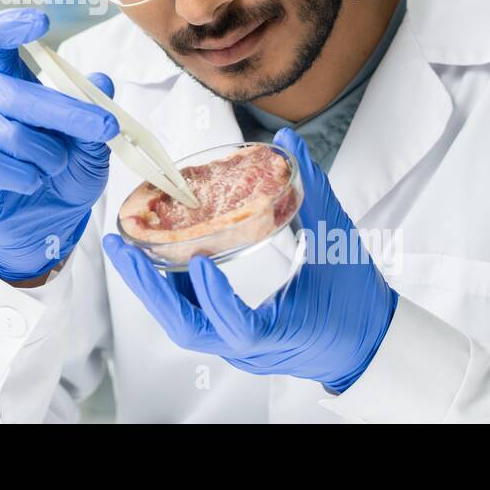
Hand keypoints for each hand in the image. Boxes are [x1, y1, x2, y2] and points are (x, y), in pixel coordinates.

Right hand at [0, 8, 119, 283]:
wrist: (44, 230)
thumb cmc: (63, 179)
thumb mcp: (91, 148)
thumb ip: (94, 115)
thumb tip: (102, 79)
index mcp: (13, 85)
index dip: (10, 27)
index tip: (39, 21)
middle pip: (18, 93)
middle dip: (67, 112)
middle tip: (105, 128)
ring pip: (13, 135)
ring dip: (48, 157)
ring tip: (53, 171)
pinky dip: (24, 177)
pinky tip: (30, 184)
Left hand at [103, 126, 397, 392]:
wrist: (367, 347)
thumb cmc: (357, 302)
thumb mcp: (339, 244)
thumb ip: (313, 192)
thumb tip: (288, 141)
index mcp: (281, 332)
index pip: (239, 326)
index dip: (217, 298)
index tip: (202, 263)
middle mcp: (250, 348)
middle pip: (188, 328)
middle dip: (150, 289)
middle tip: (122, 248)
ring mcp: (237, 348)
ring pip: (183, 324)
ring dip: (152, 287)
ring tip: (128, 248)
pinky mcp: (231, 340)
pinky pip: (192, 316)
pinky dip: (172, 287)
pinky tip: (157, 255)